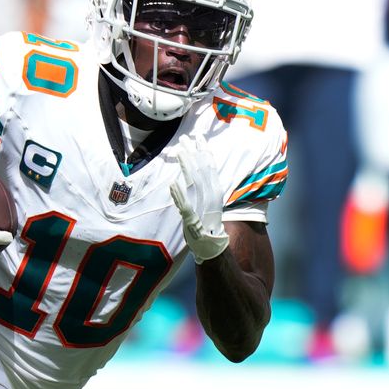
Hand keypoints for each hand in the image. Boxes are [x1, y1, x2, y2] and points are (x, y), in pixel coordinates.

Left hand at [169, 135, 228, 263]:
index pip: (211, 169)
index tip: (198, 137)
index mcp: (215, 193)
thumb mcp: (208, 204)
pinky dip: (179, 195)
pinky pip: (185, 206)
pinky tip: (172, 183)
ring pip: (194, 184)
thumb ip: (203, 188)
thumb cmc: (207, 225)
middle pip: (202, 172)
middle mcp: (211, 199)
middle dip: (193, 153)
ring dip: (187, 167)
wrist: (213, 250)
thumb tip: (195, 172)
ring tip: (179, 152)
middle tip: (185, 138)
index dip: (204, 152)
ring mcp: (202, 210)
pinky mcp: (193, 222)